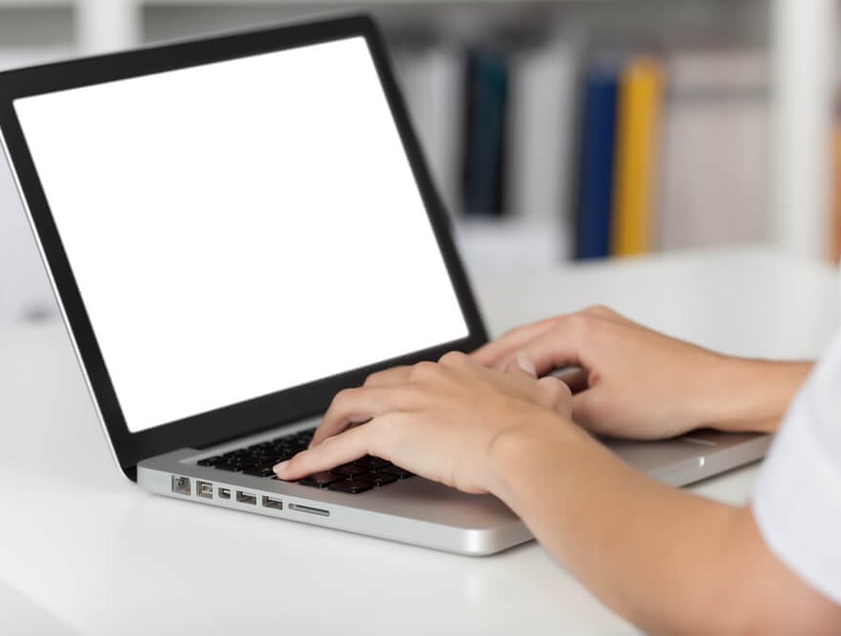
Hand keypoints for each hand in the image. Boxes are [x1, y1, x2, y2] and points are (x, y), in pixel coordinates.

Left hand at [273, 351, 586, 493]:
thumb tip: (529, 377)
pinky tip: (297, 470)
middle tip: (349, 424)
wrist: (524, 442)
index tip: (396, 407)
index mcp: (455, 369)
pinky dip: (312, 458)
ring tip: (318, 446)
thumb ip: (530, 383)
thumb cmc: (536, 426)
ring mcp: (403, 403)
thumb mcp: (543, 393)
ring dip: (329, 426)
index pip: (414, 377)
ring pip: (349, 406)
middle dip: (359, 405)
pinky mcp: (389, 433)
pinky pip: (339, 446)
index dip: (400, 394)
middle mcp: (424, 378)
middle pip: (375, 386)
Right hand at [472, 306, 748, 439]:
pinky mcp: (616, 343)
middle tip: (466, 373)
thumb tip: (530, 414)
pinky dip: (549, 366)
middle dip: (497, 358)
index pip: (521, 350)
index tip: (468, 384)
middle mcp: (591, 321)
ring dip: (523, 362)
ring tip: (496, 380)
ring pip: (548, 344)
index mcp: (581, 329)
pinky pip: (570, 352)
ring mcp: (605, 329)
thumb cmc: (673, 395)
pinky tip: (539, 384)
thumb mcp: (602, 413)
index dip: (492, 372)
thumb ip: (557, 409)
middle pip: (528, 338)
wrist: (718, 390)